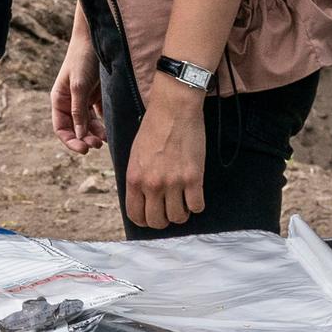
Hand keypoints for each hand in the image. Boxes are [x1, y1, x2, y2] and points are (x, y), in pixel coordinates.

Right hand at [51, 18, 107, 153]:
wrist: (97, 38)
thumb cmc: (83, 59)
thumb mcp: (78, 85)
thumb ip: (78, 111)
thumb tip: (79, 135)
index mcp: (59, 99)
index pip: (61, 128)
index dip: (70, 141)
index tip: (84, 149)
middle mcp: (70, 101)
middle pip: (75, 128)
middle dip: (84, 139)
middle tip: (97, 145)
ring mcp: (84, 98)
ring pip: (88, 124)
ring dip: (94, 134)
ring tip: (105, 141)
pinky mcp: (97, 95)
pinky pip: (98, 116)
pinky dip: (103, 125)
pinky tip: (110, 131)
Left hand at [125, 82, 207, 229]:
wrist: (174, 110)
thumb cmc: (153, 128)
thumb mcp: (135, 155)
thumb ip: (137, 179)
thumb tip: (142, 199)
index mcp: (134, 178)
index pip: (135, 216)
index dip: (144, 220)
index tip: (151, 216)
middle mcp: (152, 184)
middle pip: (157, 222)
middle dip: (163, 220)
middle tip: (169, 209)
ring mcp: (173, 182)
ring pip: (178, 218)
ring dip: (181, 212)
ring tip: (182, 200)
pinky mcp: (194, 178)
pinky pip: (197, 206)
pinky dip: (197, 204)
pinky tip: (194, 194)